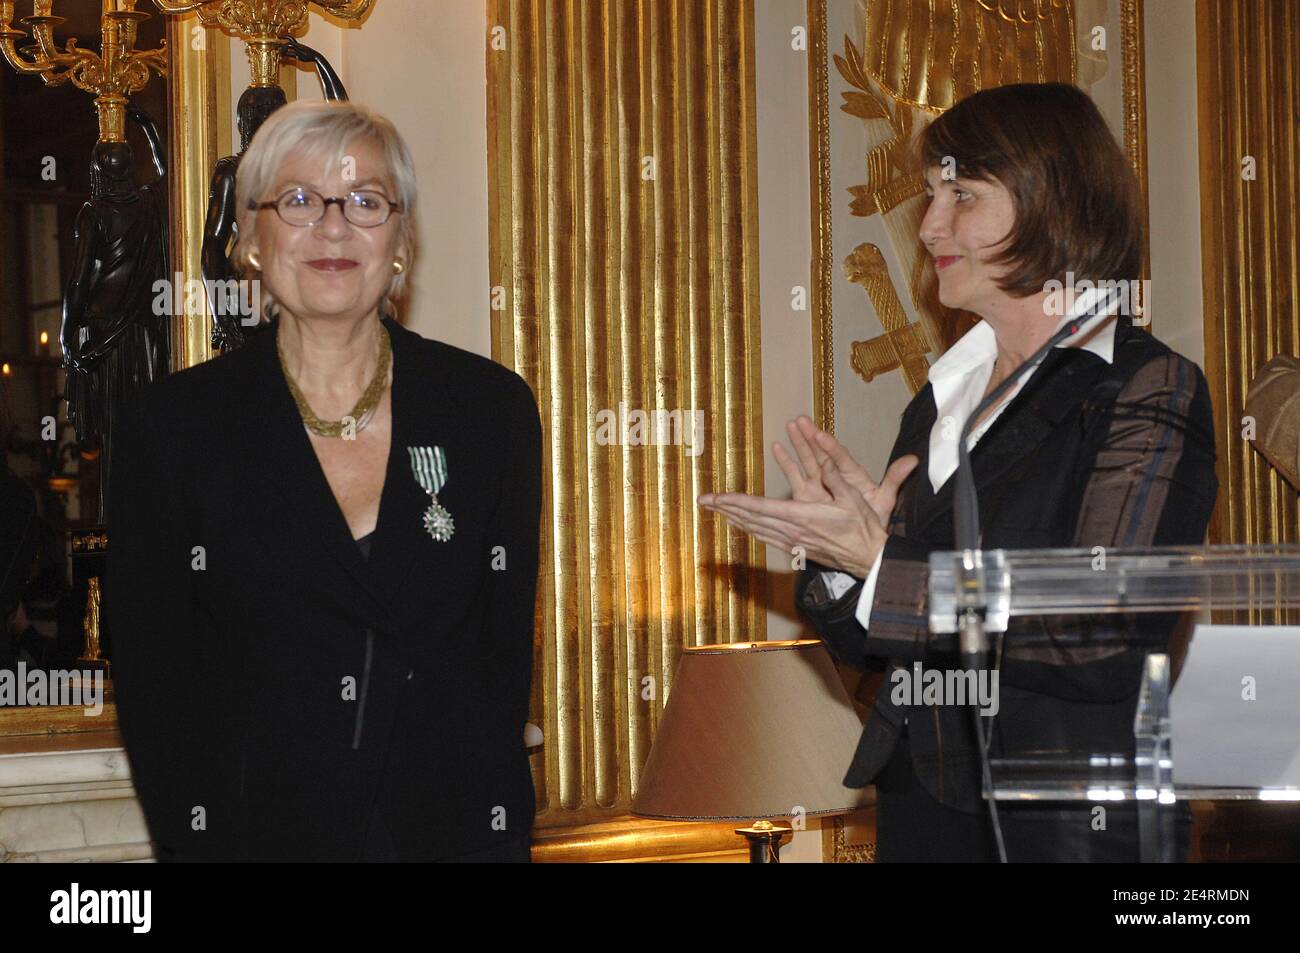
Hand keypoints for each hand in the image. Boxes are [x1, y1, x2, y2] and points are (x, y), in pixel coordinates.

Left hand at [698, 437, 889, 577]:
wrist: (869, 559)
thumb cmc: (863, 527)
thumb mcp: (853, 498)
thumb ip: (835, 478)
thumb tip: (823, 462)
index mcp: (801, 516)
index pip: (760, 507)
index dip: (735, 501)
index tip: (715, 497)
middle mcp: (792, 531)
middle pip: (750, 518)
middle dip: (725, 508)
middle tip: (703, 501)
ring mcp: (793, 542)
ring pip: (755, 529)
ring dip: (733, 518)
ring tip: (715, 511)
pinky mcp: (797, 548)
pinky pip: (766, 537)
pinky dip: (749, 529)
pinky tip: (741, 525)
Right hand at [777, 415, 918, 527]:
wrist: (862, 539)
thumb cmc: (874, 519)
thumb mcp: (885, 499)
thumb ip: (895, 479)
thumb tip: (913, 460)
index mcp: (853, 476)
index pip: (840, 459)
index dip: (831, 447)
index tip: (821, 435)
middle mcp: (835, 477)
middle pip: (821, 453)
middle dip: (810, 436)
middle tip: (800, 420)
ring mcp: (820, 484)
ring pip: (807, 459)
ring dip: (798, 442)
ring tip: (790, 425)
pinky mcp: (808, 493)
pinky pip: (796, 475)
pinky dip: (787, 461)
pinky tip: (777, 447)